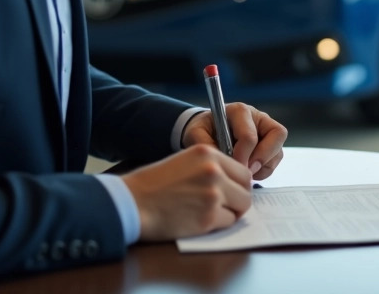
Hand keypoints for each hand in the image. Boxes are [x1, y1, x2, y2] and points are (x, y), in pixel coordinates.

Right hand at [121, 144, 254, 240]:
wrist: (132, 202)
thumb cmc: (153, 184)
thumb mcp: (184, 162)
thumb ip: (210, 167)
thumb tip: (232, 182)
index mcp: (208, 154)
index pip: (242, 170)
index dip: (237, 184)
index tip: (231, 191)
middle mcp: (214, 171)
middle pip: (246, 189)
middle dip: (237, 199)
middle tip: (223, 206)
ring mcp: (213, 195)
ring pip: (241, 207)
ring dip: (229, 213)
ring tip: (208, 213)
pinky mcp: (208, 217)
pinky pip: (227, 223)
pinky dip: (217, 225)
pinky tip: (198, 221)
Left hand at [183, 102, 286, 180]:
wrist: (206, 131)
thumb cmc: (203, 130)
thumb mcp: (196, 133)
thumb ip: (205, 144)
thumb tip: (222, 161)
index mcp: (239, 111)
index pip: (249, 135)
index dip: (242, 156)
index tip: (232, 167)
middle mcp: (258, 117)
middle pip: (277, 135)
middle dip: (261, 158)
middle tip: (245, 171)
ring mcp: (266, 130)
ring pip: (278, 149)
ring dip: (263, 166)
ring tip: (244, 172)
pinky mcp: (270, 144)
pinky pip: (275, 160)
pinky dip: (264, 171)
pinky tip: (248, 172)